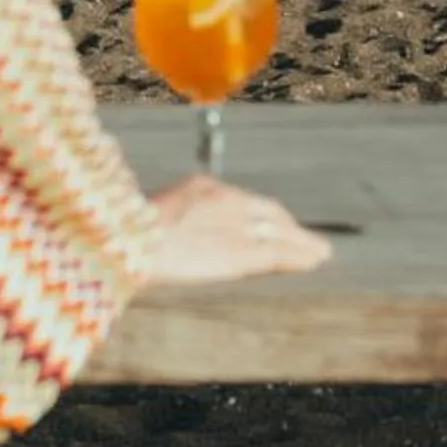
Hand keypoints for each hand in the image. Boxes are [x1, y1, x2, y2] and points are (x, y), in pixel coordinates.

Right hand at [145, 174, 330, 284]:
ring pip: (280, 233)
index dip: (266, 215)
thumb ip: (169, 217)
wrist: (130, 243)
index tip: (278, 224)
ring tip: (320, 252)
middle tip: (306, 239)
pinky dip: (299, 256)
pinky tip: (314, 260)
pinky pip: (278, 254)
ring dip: (302, 243)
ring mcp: (236, 227)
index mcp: (204, 187)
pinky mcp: (241, 253)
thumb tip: (163, 228)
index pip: (245, 201)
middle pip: (268, 214)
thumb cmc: (126, 233)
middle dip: (288, 227)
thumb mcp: (150, 214)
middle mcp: (227, 201)